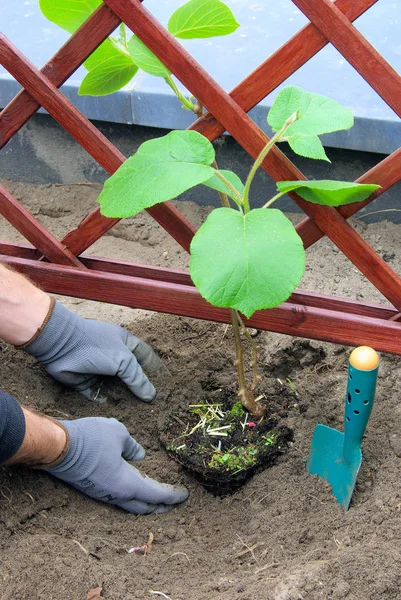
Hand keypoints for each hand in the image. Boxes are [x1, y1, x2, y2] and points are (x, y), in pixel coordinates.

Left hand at [25, 301, 164, 401]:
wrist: (61, 346)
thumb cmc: (96, 345)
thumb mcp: (124, 360)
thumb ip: (138, 379)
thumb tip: (151, 396)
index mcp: (125, 344)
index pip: (146, 358)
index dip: (156, 370)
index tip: (166, 385)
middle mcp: (113, 356)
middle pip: (131, 375)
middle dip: (140, 388)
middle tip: (153, 405)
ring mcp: (100, 370)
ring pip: (116, 387)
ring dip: (124, 398)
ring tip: (138, 413)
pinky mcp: (86, 383)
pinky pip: (99, 395)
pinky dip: (106, 403)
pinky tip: (116, 413)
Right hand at [45, 417, 188, 513]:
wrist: (57, 447)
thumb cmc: (91, 439)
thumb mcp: (119, 433)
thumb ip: (133, 446)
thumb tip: (139, 455)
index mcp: (127, 484)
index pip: (156, 494)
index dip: (172, 495)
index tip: (185, 494)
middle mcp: (116, 495)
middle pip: (144, 506)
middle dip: (161, 506)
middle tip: (173, 503)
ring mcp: (102, 495)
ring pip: (129, 505)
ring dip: (145, 503)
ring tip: (155, 500)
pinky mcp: (92, 489)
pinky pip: (118, 499)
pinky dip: (131, 498)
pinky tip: (132, 489)